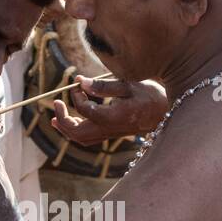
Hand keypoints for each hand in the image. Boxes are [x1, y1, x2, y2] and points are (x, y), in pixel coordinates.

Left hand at [50, 76, 167, 145]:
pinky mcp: (111, 134)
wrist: (166, 112)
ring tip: (55, 115)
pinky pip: (88, 138)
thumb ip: (103, 85)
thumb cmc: (150, 95)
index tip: (78, 83)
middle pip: (77, 133)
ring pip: (81, 138)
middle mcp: (110, 129)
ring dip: (66, 128)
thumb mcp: (128, 84)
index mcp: (114, 117)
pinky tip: (69, 121)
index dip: (77, 96)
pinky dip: (74, 131)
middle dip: (63, 119)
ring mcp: (110, 134)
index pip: (86, 110)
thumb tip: (79, 82)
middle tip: (56, 103)